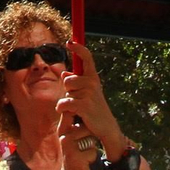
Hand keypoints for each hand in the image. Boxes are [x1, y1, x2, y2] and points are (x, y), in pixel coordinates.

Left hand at [55, 43, 128, 161]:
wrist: (106, 127)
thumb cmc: (94, 109)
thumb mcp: (87, 93)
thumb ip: (76, 83)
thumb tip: (65, 73)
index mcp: (93, 77)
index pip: (87, 57)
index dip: (78, 48)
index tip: (70, 42)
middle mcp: (92, 82)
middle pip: (67, 80)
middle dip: (68, 91)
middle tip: (78, 101)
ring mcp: (89, 93)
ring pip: (66, 92)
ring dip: (67, 101)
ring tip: (77, 109)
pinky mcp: (84, 105)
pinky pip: (64, 102)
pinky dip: (63, 109)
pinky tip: (72, 114)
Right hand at [57, 113, 99, 169]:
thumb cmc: (74, 153)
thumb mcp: (70, 138)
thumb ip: (74, 126)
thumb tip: (83, 108)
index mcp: (63, 130)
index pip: (70, 114)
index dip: (79, 111)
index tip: (84, 113)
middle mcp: (64, 137)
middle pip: (86, 128)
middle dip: (89, 137)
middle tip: (82, 145)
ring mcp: (69, 147)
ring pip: (90, 140)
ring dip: (90, 148)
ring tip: (83, 153)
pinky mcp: (76, 157)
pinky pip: (92, 151)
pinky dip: (91, 157)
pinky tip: (84, 161)